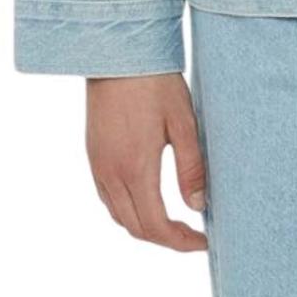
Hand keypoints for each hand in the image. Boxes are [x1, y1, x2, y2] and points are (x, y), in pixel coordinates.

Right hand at [85, 72, 207, 250]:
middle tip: (192, 235)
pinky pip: (107, 197)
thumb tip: (198, 206)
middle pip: (135, 227)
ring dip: (145, 226)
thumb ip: (191, 166)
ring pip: (118, 215)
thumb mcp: (183, 121)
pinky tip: (146, 199)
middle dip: (165, 239)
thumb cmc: (155, 82)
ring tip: (174, 221)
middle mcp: (111, 173)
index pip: (155, 226)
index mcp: (136, 168)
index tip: (203, 241)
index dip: (180, 242)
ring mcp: (98, 165)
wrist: (117, 53)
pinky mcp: (93, 154)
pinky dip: (127, 210)